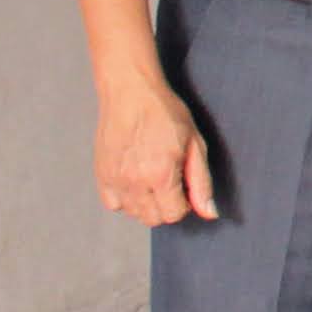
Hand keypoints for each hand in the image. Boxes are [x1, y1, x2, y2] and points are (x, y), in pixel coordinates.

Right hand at [95, 69, 215, 226]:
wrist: (131, 93)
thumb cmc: (165, 113)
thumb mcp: (195, 145)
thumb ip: (202, 183)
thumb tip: (209, 213)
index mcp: (160, 175)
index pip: (174, 214)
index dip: (185, 204)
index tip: (185, 187)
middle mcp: (134, 182)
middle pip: (153, 218)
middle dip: (168, 206)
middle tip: (171, 182)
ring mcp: (114, 179)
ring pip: (134, 214)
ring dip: (148, 204)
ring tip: (154, 179)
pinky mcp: (101, 175)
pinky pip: (113, 204)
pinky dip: (126, 200)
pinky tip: (136, 181)